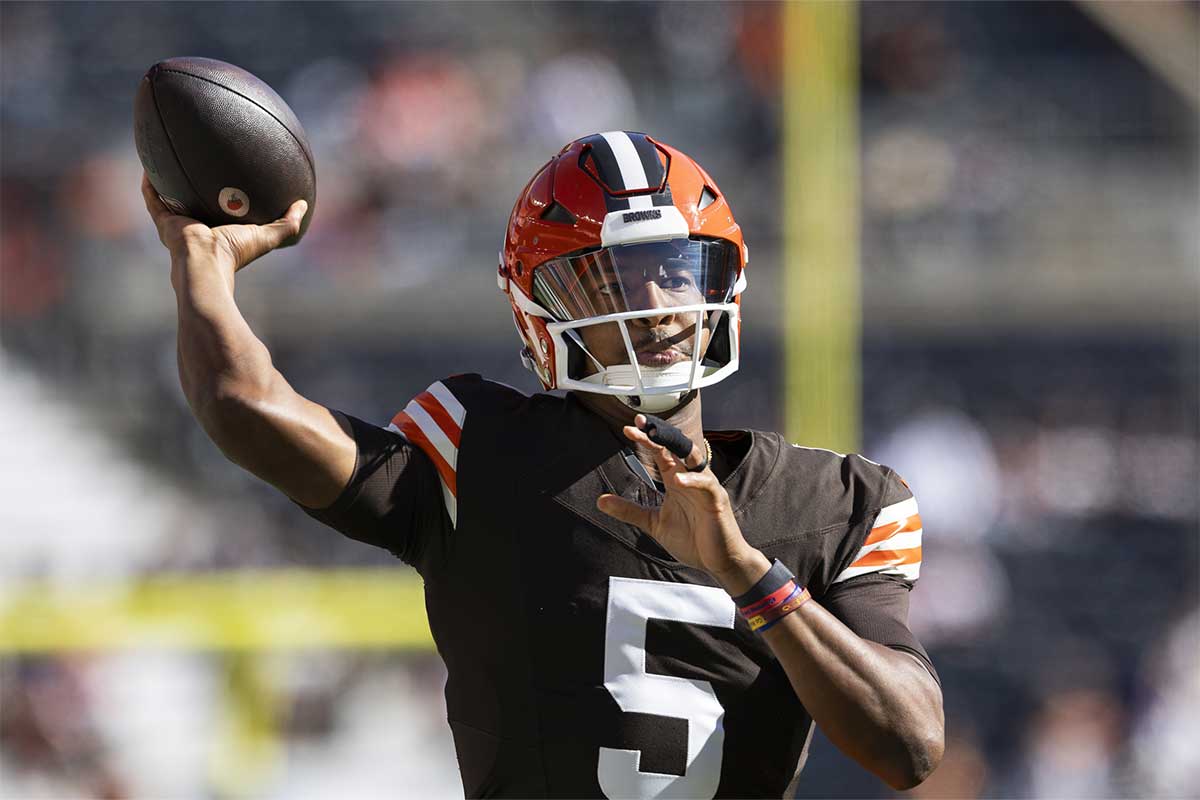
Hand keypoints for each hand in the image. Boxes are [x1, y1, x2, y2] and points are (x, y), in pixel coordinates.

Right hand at [141, 173, 306, 272]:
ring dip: (168, 180)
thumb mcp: (266, 236)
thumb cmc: (236, 253)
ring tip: (168, 156)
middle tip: (197, 161)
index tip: (227, 177)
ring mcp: (177, 224)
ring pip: (170, 197)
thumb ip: (287, 222)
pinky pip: (153, 197)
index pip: (219, 209)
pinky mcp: (163, 221)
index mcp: (217, 230)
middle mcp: (196, 226)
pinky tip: (150, 164)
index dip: (222, 195)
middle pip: (193, 201)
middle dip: (193, 185)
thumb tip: (304, 205)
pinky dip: (150, 183)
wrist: (206, 263)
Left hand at [596, 414, 769, 592]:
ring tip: (655, 437)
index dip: (646, 439)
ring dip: (675, 446)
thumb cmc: (692, 540)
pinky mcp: (716, 500)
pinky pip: (706, 484)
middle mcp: (690, 478)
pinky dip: (692, 480)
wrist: (719, 561)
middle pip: (675, 447)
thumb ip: (629, 510)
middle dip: (659, 433)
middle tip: (640, 423)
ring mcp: (705, 487)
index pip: (661, 452)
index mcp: (676, 479)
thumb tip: (600, 501)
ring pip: (693, 457)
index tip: (628, 428)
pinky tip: (677, 479)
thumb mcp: (653, 523)